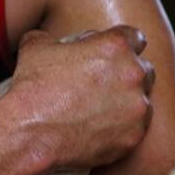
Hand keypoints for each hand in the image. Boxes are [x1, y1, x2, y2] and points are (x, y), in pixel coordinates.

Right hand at [7, 25, 154, 170]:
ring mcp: (137, 108)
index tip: (114, 58)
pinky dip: (122, 130)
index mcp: (115, 46)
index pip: (135, 38)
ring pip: (143, 101)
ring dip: (128, 104)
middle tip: (107, 87)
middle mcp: (133, 74)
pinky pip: (135, 129)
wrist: (29, 133)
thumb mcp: (36, 47)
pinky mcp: (133, 137)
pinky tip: (101, 131)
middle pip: (144, 69)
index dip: (123, 47)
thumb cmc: (32, 88)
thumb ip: (54, 38)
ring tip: (102, 112)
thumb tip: (53, 42)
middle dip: (129, 76)